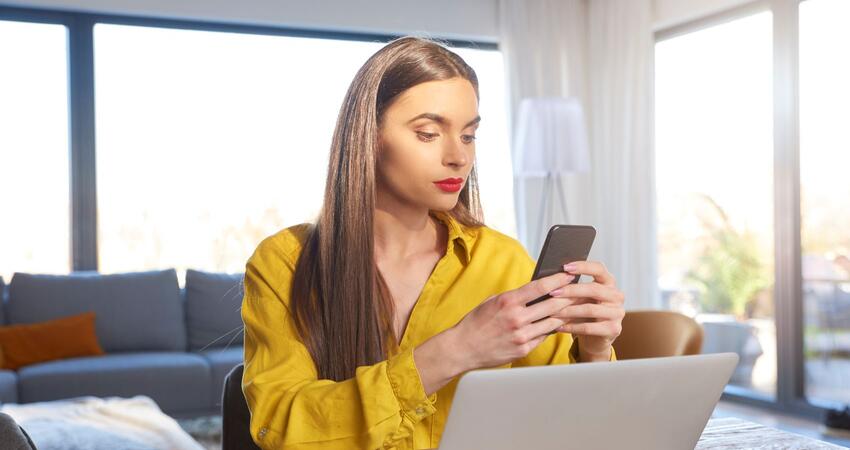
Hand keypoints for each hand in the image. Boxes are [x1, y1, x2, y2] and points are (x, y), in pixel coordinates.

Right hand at [450, 271, 575, 370]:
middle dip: (569, 296)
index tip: (568, 275)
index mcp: (508, 302)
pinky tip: (558, 322)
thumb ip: (513, 297)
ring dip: (565, 313)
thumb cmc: (475, 323)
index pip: (540, 287)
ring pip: (553, 322)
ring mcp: (522, 335)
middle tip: (579, 290)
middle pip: (552, 304)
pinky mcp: (523, 349)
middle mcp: (517, 318)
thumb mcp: (492, 302)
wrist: (463, 348)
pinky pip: (544, 336)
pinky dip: (552, 328)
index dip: (558, 280)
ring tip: (575, 306)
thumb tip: (534, 291)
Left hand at [548, 261, 624, 357]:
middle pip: (594, 289)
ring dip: (568, 311)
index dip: (583, 266)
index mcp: (609, 282)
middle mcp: (617, 296)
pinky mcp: (614, 329)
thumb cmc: (584, 312)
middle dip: (571, 290)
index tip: (565, 267)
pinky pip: (589, 327)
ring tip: (552, 312)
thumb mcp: (580, 297)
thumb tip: (551, 278)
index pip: (599, 268)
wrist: (595, 338)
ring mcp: (617, 313)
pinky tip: (558, 326)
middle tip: (552, 293)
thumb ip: (573, 287)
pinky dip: (571, 327)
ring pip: (590, 309)